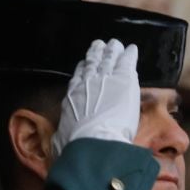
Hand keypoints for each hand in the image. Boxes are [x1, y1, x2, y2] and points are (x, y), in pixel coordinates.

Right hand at [52, 39, 140, 157]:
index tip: (84, 63)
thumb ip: (60, 137)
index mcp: (72, 96)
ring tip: (115, 44)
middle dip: (96, 54)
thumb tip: (57, 144)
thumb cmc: (75, 145)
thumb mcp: (61, 140)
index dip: (82, 70)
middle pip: (92, 64)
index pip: (77, 78)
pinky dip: (129, 55)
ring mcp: (105, 79)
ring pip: (108, 60)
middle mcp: (86, 83)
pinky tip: (132, 49)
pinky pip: (127, 62)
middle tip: (99, 45)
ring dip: (112, 51)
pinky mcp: (124, 80)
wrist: (93, 141)